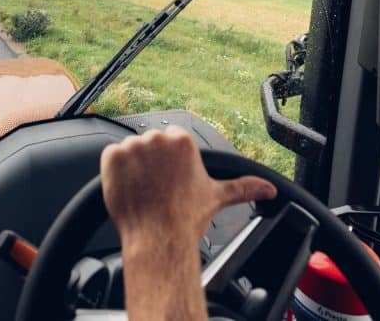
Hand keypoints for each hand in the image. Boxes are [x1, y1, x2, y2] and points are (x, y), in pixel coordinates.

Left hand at [101, 126, 275, 245]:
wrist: (158, 239)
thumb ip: (243, 186)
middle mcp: (156, 139)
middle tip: (157, 188)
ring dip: (133, 167)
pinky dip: (116, 172)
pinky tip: (129, 188)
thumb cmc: (185, 218)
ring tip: (144, 190)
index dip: (169, 162)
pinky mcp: (111, 158)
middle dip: (151, 163)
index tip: (170, 178)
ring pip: (130, 151)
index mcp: (181, 140)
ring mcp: (131, 147)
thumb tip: (268, 189)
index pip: (170, 140)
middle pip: (150, 145)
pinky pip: (111, 158)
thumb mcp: (216, 196)